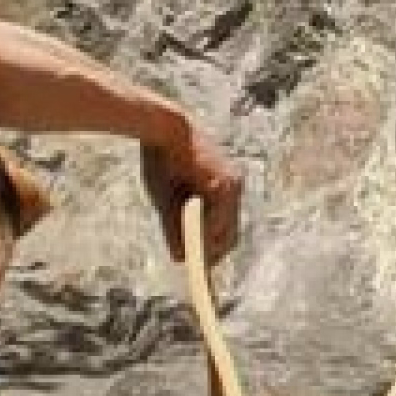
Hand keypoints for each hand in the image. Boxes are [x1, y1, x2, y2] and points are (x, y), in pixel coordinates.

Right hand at [143, 119, 244, 264]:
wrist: (162, 127)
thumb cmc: (161, 157)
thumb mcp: (167, 198)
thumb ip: (176, 225)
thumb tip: (180, 258)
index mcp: (222, 188)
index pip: (224, 230)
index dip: (212, 251)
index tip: (201, 268)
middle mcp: (233, 187)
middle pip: (230, 237)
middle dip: (212, 256)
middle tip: (195, 268)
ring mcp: (232, 186)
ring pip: (225, 233)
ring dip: (206, 248)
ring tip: (189, 255)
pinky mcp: (224, 184)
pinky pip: (218, 222)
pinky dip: (205, 236)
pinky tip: (191, 241)